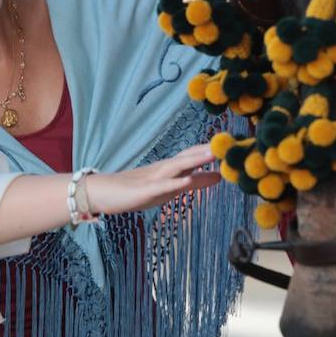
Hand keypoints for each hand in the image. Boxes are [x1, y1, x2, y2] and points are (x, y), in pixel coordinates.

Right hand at [83, 144, 220, 216]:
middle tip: (228, 143)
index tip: (233, 144)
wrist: (102, 193)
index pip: (194, 155)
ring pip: (176, 167)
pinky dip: (174, 183)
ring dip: (194, 160)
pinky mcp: (143, 191)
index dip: (212, 150)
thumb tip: (218, 177)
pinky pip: (161, 187)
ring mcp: (153, 179)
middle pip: (188, 157)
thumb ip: (195, 182)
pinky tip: (186, 181)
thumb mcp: (170, 188)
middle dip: (208, 151)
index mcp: (171, 168)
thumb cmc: (136, 191)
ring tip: (212, 154)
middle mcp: (163, 169)